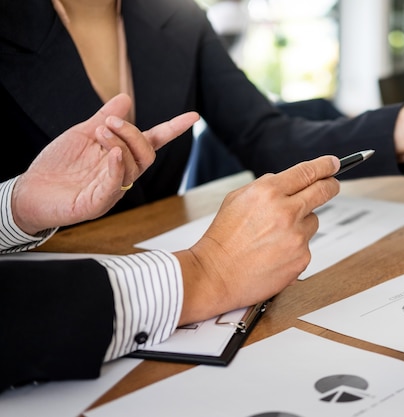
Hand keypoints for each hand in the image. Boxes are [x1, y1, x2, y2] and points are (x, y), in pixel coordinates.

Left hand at [12, 94, 198, 234]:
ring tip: (99, 133)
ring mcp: (113, 190)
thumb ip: (103, 117)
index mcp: (122, 157)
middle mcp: (122, 173)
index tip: (193, 116)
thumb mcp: (83, 134)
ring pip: (134, 167)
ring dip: (120, 143)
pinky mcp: (98, 203)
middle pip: (146, 154)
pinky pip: (117, 185)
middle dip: (132, 133)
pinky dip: (118, 167)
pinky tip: (112, 154)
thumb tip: (126, 98)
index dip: (173, 129)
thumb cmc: (58, 165)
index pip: (153, 142)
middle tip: (107, 121)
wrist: (31, 191)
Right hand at [175, 155, 340, 324]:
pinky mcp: (302, 258)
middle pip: (324, 191)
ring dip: (301, 223)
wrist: (215, 275)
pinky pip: (306, 245)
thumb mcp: (237, 199)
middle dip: (331, 185)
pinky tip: (274, 253)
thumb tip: (291, 182)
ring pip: (313, 220)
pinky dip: (294, 247)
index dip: (326, 165)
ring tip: (275, 235)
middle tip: (332, 184)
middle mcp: (286, 212)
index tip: (334, 163)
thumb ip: (266, 187)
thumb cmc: (223, 239)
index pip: (308, 171)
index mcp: (268, 192)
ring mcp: (297, 237)